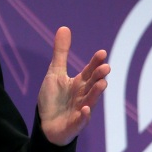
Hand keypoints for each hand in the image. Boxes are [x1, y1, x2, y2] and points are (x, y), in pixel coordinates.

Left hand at [38, 26, 109, 145]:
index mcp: (79, 83)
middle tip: (105, 68)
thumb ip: (61, 53)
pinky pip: (80, 121)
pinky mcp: (74, 125)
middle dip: (99, 77)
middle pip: (92, 85)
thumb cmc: (54, 98)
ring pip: (90, 101)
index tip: (102, 53)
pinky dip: (83, 116)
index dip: (95, 63)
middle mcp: (83, 96)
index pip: (89, 71)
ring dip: (96, 93)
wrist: (46, 124)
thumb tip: (64, 27)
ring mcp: (80, 111)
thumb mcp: (55, 73)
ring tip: (102, 84)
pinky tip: (85, 110)